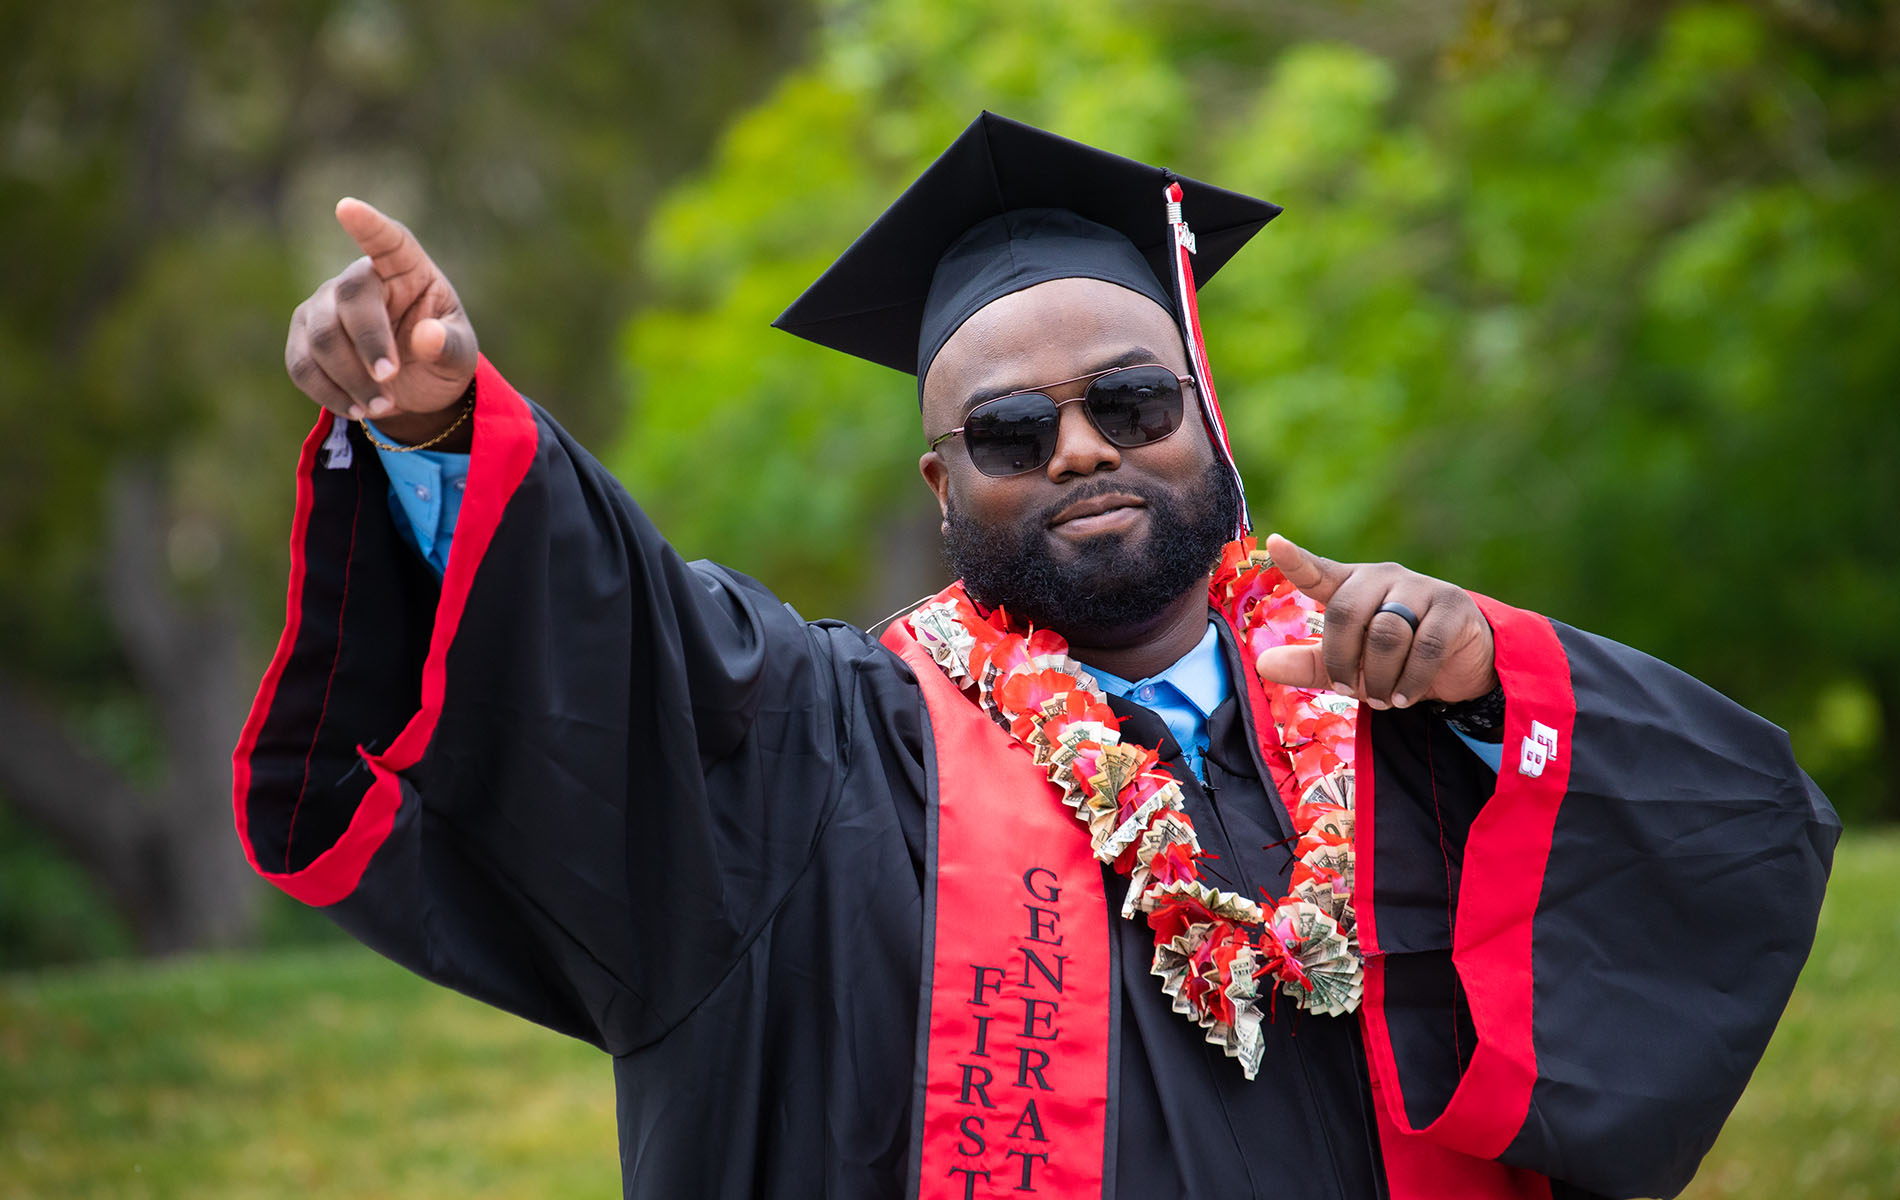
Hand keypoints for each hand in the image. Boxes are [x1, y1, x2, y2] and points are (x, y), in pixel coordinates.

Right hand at [284, 198, 478, 442]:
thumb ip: (450, 346)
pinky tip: (356, 408)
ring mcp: (323, 306)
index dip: (368, 226)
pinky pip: (303, 365)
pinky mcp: (303, 339)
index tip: (348, 208)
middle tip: (390, 383)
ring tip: (384, 406)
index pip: (386, 241)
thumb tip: (428, 337)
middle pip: (348, 300)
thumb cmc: (441, 355)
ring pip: (321, 338)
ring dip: (350, 379)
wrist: (414, 388)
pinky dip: (329, 393)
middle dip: (368, 345)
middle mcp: (358, 280)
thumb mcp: (460, 356)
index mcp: (405, 269)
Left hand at [1253, 533, 1496, 708]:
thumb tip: (1263, 664)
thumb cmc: (1392, 660)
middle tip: (1349, 689)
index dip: (1296, 560)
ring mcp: (1420, 588)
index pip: (1318, 571)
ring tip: (1384, 697)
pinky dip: (1410, 679)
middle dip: (1343, 659)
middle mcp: (1382, 577)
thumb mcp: (1347, 665)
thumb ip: (1308, 664)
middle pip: (1346, 612)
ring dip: (1379, 676)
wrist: (1457, 665)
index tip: (1276, 543)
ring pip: (1386, 633)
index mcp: (1350, 586)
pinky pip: (1424, 646)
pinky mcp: (1452, 607)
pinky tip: (1405, 697)